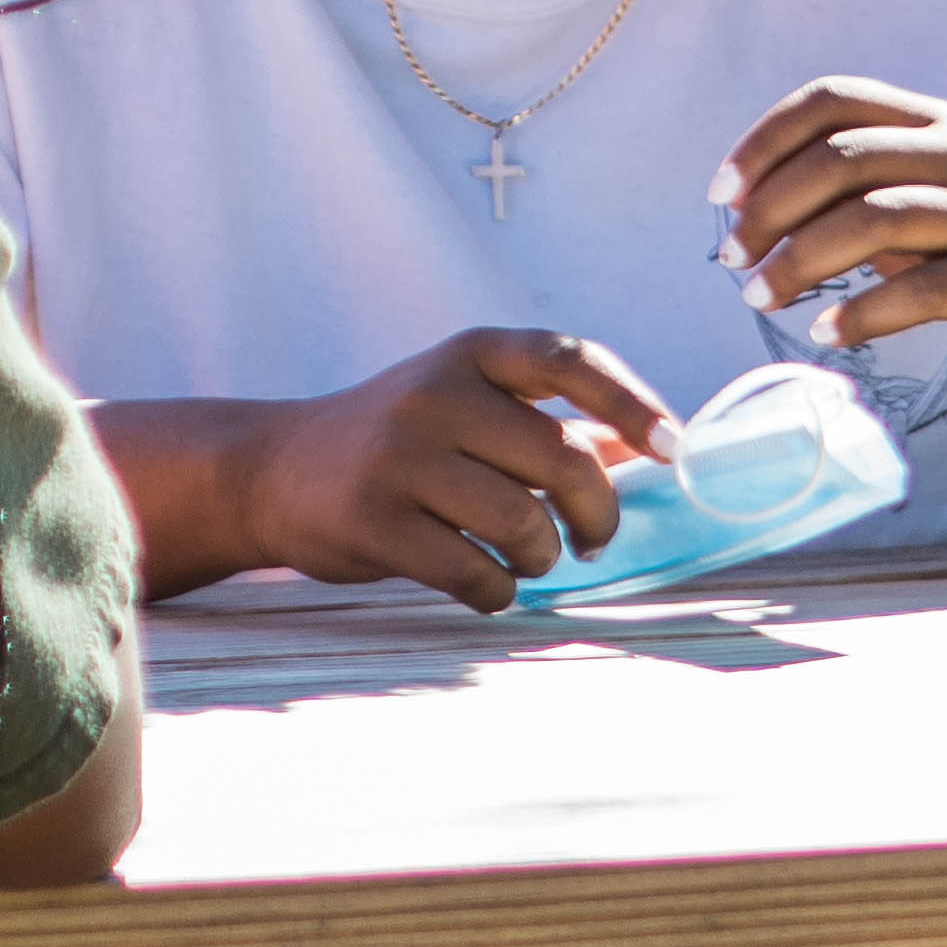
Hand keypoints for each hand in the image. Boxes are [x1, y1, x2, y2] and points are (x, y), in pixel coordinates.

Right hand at [194, 327, 679, 614]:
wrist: (274, 471)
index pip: (570, 359)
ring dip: (542, 557)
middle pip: (561, 458)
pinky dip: (499, 592)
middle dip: (597, 513)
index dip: (631, 403)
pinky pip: (475, 572)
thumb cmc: (398, 443)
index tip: (671, 449)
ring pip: (522, 523)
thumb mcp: (467, 408)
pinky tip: (487, 585)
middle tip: (596, 539)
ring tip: (529, 560)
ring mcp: (399, 457)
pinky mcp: (373, 520)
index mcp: (470, 354)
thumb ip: (551, 423)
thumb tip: (650, 452)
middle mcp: (435, 395)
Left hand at [716, 78, 946, 393]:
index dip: (765, 141)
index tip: (722, 195)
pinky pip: (921, 291)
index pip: (832, 99)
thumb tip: (749, 208)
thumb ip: (852, 191)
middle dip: (770, 211)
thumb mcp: (923, 198)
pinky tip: (826, 333)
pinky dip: (861, 314)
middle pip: (843, 158)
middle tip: (734, 261)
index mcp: (935, 122)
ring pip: (875, 220)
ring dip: (800, 262)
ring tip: (761, 298)